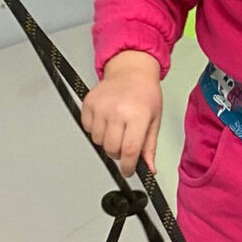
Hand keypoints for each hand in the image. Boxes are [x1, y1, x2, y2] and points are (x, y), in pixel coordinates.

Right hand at [81, 50, 162, 176]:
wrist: (131, 71)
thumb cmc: (145, 93)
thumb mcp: (154, 120)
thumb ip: (149, 147)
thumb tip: (149, 169)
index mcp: (138, 115)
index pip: (129, 150)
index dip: (128, 166)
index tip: (128, 170)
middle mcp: (118, 110)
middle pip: (111, 149)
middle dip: (118, 153)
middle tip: (125, 144)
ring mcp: (101, 106)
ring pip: (98, 141)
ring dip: (106, 141)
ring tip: (116, 127)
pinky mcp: (88, 103)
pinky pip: (87, 129)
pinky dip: (95, 130)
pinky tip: (106, 119)